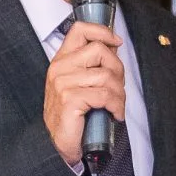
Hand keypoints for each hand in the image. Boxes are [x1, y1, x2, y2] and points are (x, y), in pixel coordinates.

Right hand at [44, 20, 124, 165]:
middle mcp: (59, 68)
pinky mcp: (70, 99)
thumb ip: (91, 67)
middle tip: (119, 87)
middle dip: (118, 69)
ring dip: (119, 93)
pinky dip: (117, 106)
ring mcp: (63, 83)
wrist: (56, 145)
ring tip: (117, 105)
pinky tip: (115, 114)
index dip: (103, 32)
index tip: (116, 43)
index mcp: (61, 60)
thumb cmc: (71, 117)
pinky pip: (105, 95)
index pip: (80, 30)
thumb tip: (114, 51)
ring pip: (106, 75)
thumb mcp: (78, 85)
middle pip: (100, 51)